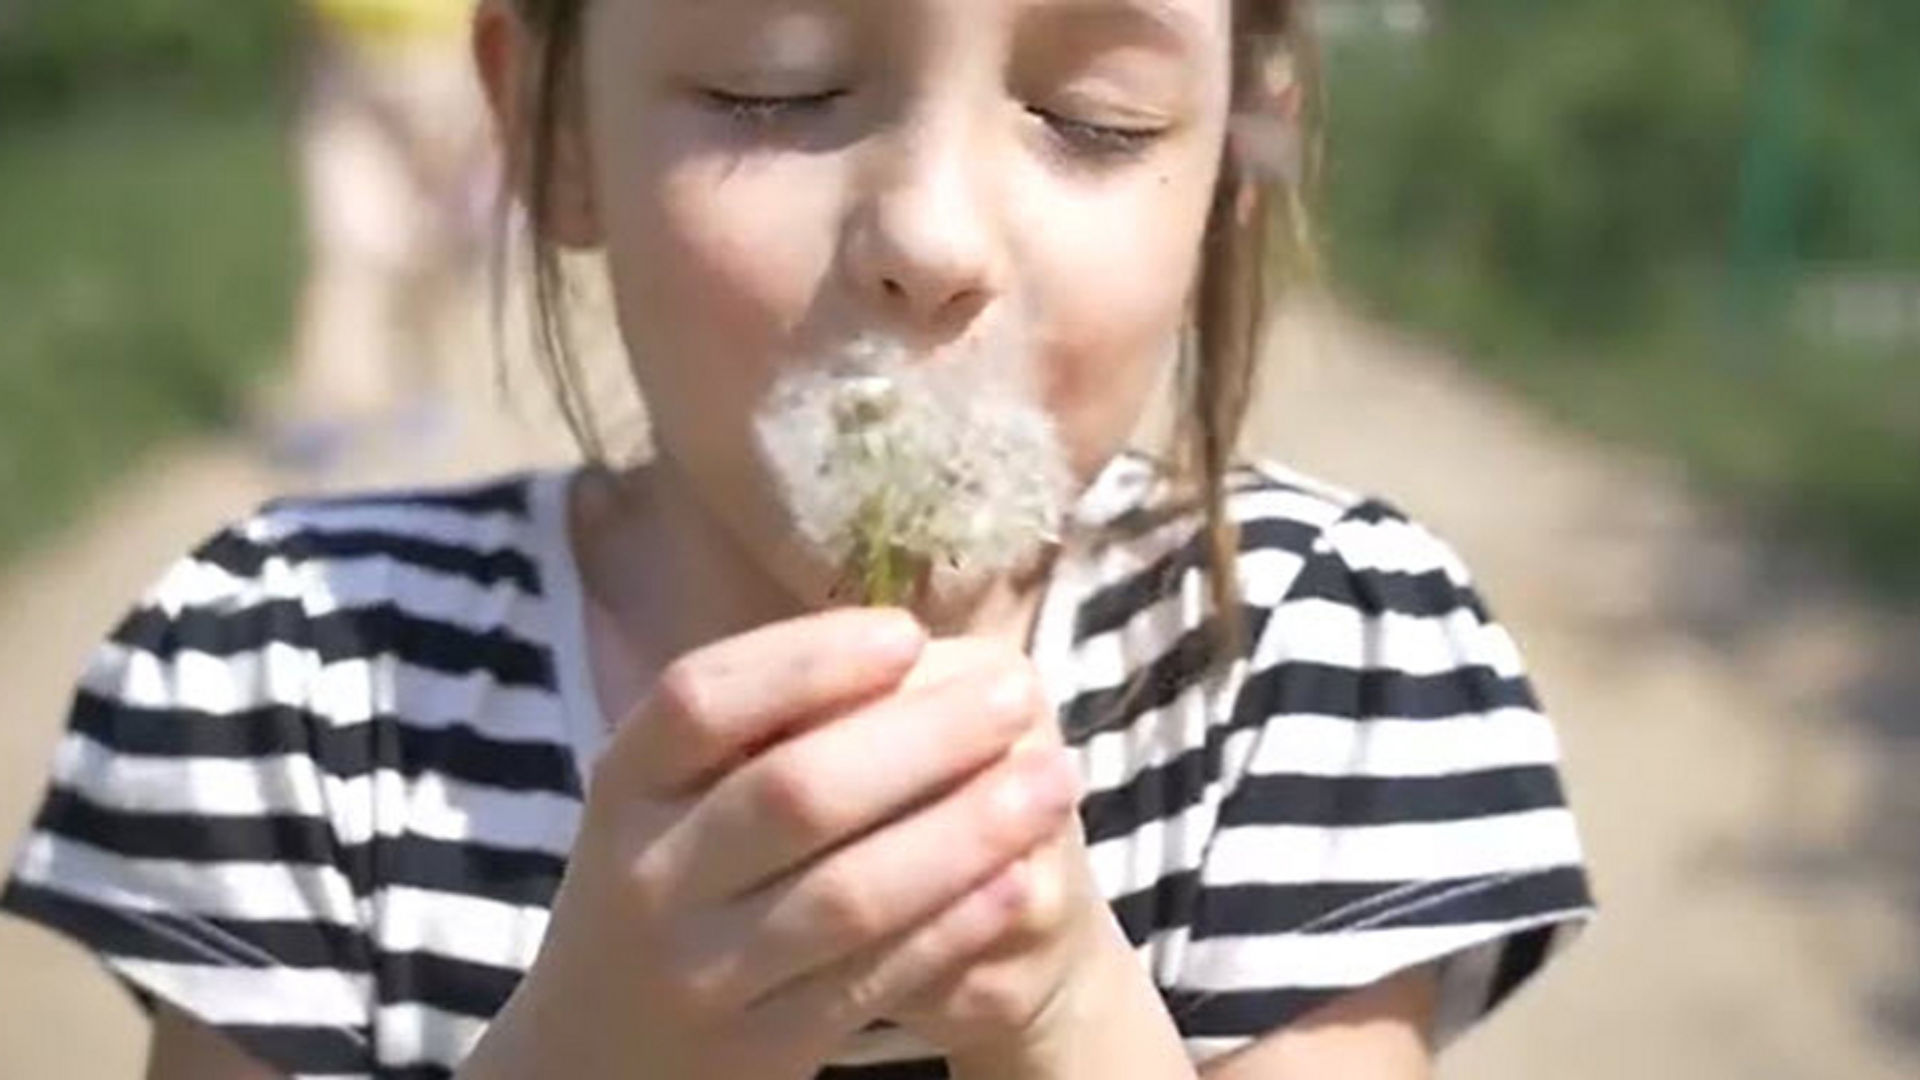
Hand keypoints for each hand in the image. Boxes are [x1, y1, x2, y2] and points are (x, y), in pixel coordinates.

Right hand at [467, 609, 1081, 1079]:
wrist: (596, 1052)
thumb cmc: (668, 878)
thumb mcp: (668, 796)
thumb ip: (758, 727)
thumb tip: (906, 643)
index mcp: (624, 786)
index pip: (702, 700)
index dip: (807, 661)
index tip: (909, 633)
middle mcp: (647, 878)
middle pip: (792, 792)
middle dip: (923, 737)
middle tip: (1019, 694)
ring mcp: (700, 974)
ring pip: (848, 894)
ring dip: (966, 832)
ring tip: (1053, 781)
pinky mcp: (760, 1049)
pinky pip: (874, 978)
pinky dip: (955, 924)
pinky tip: (1020, 877)